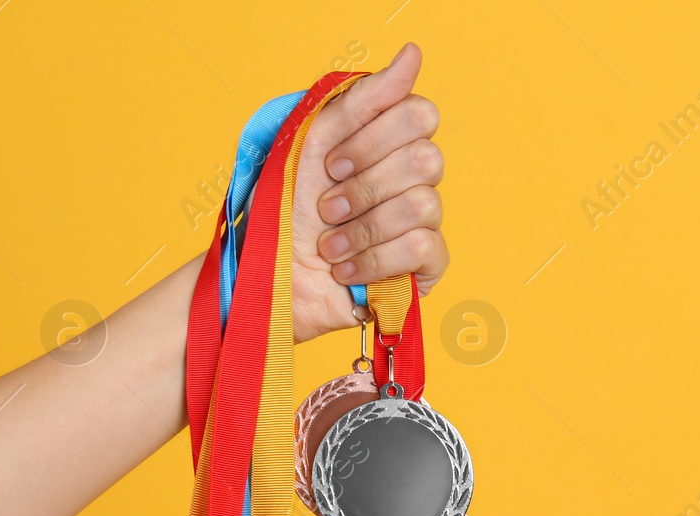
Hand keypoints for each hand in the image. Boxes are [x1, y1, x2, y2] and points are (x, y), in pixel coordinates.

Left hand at [290, 44, 448, 342]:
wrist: (272, 278)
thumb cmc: (287, 212)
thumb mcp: (313, 143)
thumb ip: (363, 100)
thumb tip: (412, 53)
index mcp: (389, 144)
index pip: (420, 115)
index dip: (374, 138)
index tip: (330, 163)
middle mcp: (412, 180)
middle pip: (427, 159)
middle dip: (365, 186)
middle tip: (326, 206)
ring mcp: (422, 222)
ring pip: (424, 204)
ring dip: (363, 228)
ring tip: (328, 246)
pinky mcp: (425, 267)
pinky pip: (423, 247)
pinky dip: (375, 258)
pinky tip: (346, 270)